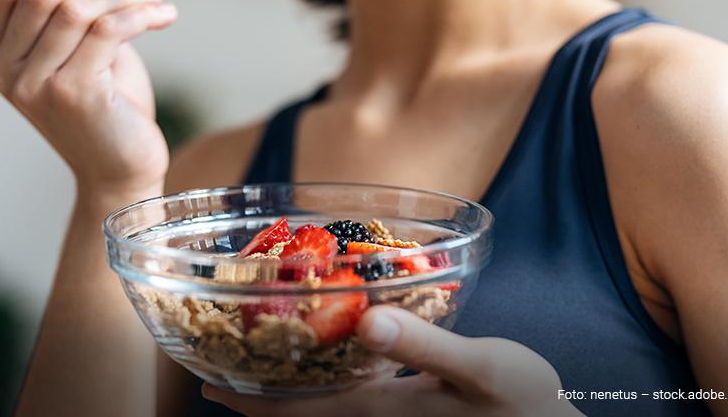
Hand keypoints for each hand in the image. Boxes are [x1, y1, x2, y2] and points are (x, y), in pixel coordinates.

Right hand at [0, 0, 176, 195]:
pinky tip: (164, 15)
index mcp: (5, 55)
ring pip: (76, 9)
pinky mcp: (73, 95)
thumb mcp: (82, 53)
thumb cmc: (109, 109)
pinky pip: (107, 31)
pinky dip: (140, 14)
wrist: (124, 171)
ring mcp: (38, 86)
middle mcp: (10, 71)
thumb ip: (73, 13)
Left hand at [203, 306, 581, 416]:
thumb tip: (367, 320)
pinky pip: (344, 398)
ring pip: (316, 406)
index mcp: (375, 413)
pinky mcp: (404, 411)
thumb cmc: (524, 405)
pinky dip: (319, 380)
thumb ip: (425, 346)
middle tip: (214, 355)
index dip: (243, 401)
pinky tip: (321, 354)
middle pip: (293, 412)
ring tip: (253, 352)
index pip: (290, 414)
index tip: (203, 380)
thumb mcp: (484, 371)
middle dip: (251, 391)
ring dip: (282, 386)